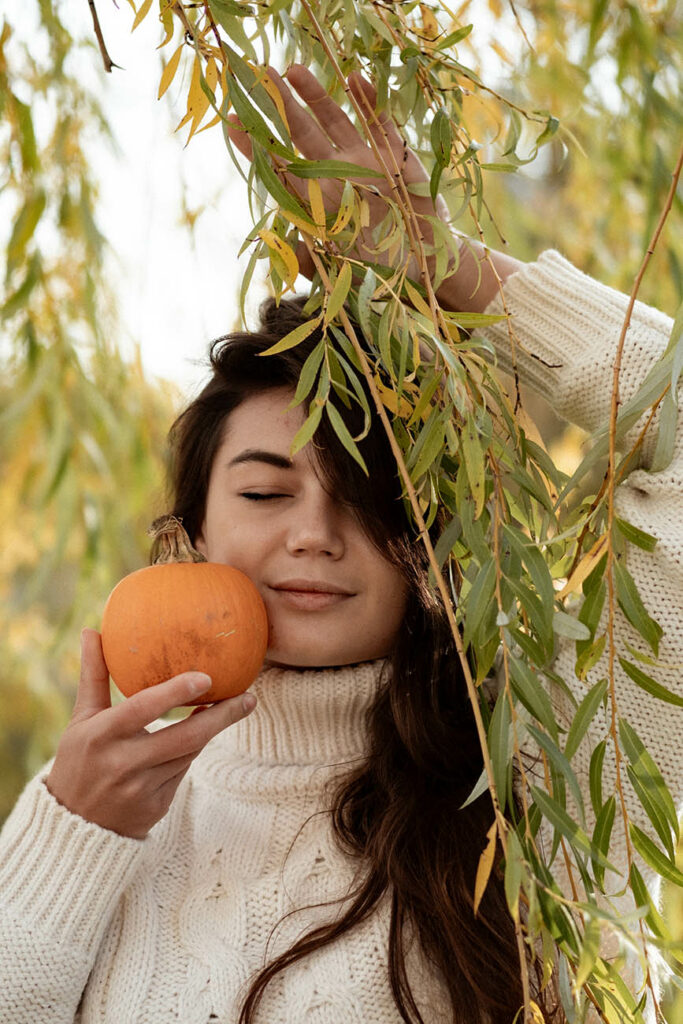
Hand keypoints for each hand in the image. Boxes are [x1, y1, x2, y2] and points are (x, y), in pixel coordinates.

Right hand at [45, 629, 256, 838]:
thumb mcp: (82, 719)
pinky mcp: (156, 806)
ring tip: (237, 704)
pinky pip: (184, 771)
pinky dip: (193, 750)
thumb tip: (92, 629)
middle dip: (221, 717)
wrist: (75, 824)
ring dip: (211, 729)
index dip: (174, 692)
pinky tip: (205, 732)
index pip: (142, 708)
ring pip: (189, 753)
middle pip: (184, 738)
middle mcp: (123, 763)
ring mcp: (141, 788)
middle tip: (248, 696)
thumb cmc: (80, 759)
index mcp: (101, 736)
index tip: (206, 677)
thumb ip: (93, 676)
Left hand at [227, 65, 522, 311]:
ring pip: (334, 121)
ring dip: (315, 95)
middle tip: (257, 75)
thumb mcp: (336, 274)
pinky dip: (370, 101)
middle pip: (302, 135)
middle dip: (280, 106)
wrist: (422, 270)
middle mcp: (336, 176)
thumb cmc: (374, 275)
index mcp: (317, 201)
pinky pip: (381, 123)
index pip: (279, 168)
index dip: (256, 145)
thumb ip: (306, 261)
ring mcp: (365, 162)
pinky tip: (355, 78)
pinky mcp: (396, 156)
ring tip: (292, 68)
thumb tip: (276, 250)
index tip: (232, 120)